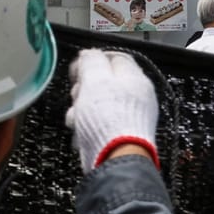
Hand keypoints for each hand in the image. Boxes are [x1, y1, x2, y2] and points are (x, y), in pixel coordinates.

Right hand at [64, 49, 158, 172]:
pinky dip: (87, 124)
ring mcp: (130, 115)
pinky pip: (100, 121)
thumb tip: (89, 54)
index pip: (114, 57)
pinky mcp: (120, 133)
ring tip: (76, 117)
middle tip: (77, 95)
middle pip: (104, 81)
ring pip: (99, 102)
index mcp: (135, 78)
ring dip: (82, 107)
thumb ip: (91, 61)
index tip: (77, 70)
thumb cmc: (107, 117)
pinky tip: (80, 131)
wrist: (114, 158)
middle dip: (84, 87)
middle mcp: (136, 96)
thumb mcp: (95, 80)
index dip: (92, 60)